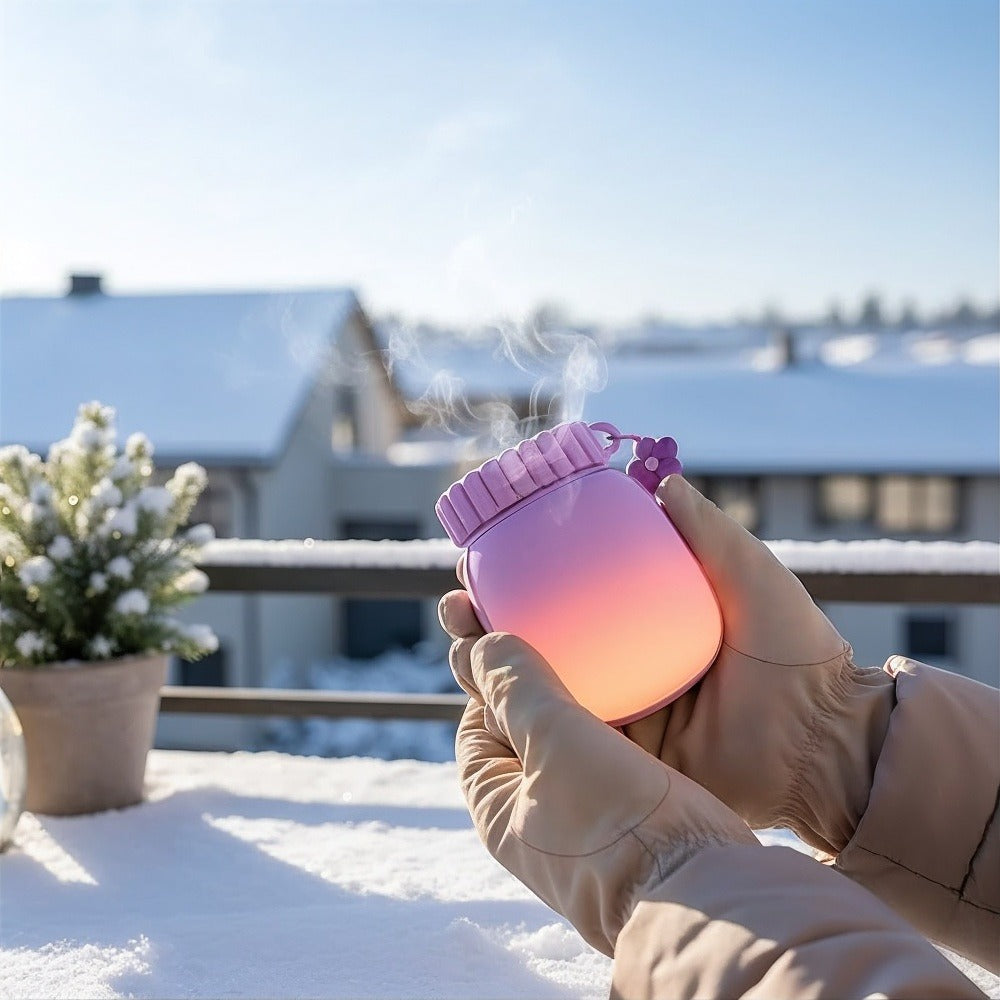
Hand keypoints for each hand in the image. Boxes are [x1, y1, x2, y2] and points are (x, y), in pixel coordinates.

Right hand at [442, 475, 894, 854]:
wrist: (822, 742)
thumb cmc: (795, 653)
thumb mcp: (751, 577)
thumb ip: (707, 530)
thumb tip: (659, 479)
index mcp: (643, 622)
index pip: (566, 592)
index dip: (518, 572)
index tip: (483, 550)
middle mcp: (622, 664)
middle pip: (536, 636)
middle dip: (483, 617)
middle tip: (457, 597)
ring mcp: (618, 712)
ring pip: (534, 684)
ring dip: (484, 661)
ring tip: (458, 636)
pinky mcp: (621, 756)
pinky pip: (561, 733)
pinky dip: (518, 713)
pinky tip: (484, 693)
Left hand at [447, 628, 757, 956]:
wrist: (703, 893)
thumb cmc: (616, 822)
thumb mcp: (551, 739)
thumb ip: (514, 684)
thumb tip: (477, 642)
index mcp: (497, 802)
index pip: (476, 719)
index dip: (487, 669)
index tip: (513, 625)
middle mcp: (536, 809)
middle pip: (527, 721)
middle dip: (539, 669)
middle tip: (557, 614)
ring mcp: (587, 811)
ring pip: (576, 729)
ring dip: (586, 684)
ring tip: (601, 631)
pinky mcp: (634, 807)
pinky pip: (617, 743)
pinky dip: (622, 708)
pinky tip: (646, 675)